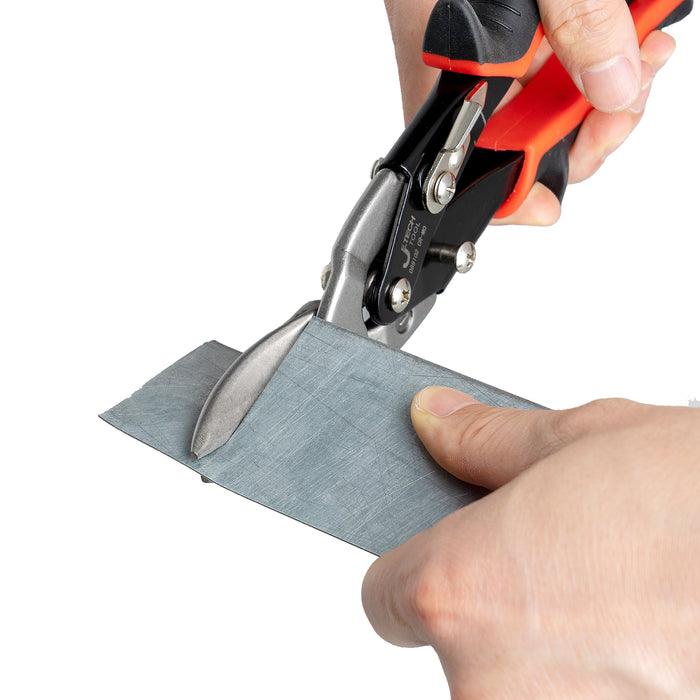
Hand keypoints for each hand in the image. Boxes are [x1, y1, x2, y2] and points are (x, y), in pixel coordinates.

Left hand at [362, 388, 699, 696]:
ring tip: (620, 611)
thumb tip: (433, 421)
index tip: (449, 564)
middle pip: (451, 653)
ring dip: (552, 663)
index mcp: (463, 593)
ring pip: (512, 694)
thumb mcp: (585, 440)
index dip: (418, 575)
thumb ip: (485, 442)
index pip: (383, 597)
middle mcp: (491, 689)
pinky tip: (647, 650)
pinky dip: (598, 689)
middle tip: (563, 580)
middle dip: (493, 618)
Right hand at [383, 0, 676, 224]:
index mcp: (451, 73)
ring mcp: (482, 56)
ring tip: (641, 48)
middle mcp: (458, 74)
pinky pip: (546, 72)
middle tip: (629, 95)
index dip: (515, 192)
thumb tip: (614, 90)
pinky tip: (623, 31)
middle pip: (519, 145)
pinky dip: (591, 59)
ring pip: (539, 110)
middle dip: (586, 134)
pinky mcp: (503, 37)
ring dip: (598, 91)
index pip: (472, 167)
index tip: (554, 195)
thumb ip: (582, 26)